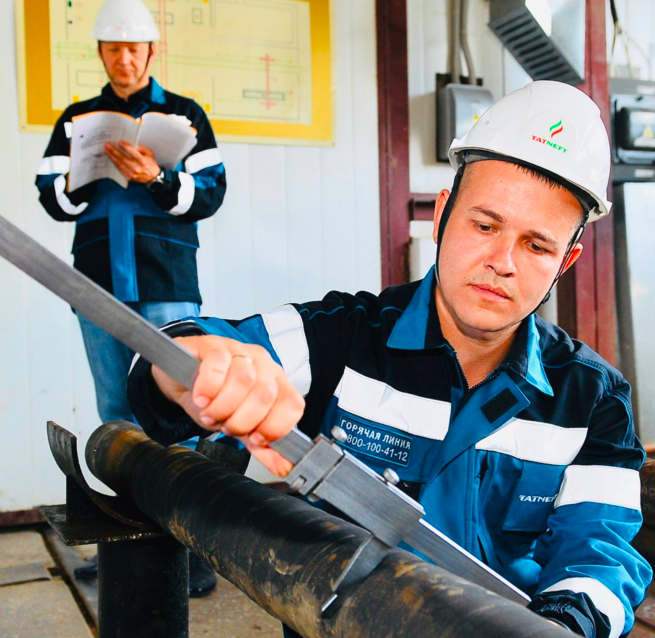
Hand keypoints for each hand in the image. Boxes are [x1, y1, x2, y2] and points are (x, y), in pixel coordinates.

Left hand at [104, 141, 159, 183]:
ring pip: (119, 164)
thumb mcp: (150, 153)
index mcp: (143, 161)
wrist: (152, 177)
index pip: (133, 153)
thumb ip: (142, 148)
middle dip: (114, 151)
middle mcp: (137, 168)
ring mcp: (132, 173)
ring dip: (112, 156)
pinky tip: (111, 157)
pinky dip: (114, 163)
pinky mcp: (128, 177)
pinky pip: (119, 169)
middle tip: (107, 145)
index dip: (125, 147)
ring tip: (106, 150)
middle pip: (123, 158)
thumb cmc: (151, 164)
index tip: (119, 142)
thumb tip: (134, 145)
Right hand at [152, 335, 304, 476]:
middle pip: (266, 395)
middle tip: (224, 424)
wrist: (178, 375)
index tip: (254, 439)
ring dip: (222, 405)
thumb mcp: (238, 423)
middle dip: (241, 420)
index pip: (293, 404)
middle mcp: (264, 365)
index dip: (275, 427)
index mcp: (276, 383)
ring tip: (209, 411)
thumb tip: (284, 467)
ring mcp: (240, 351)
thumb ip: (261, 445)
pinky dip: (207, 387)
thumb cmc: (213, 396)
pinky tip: (201, 396)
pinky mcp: (214, 345)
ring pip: (243, 379)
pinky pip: (218, 364)